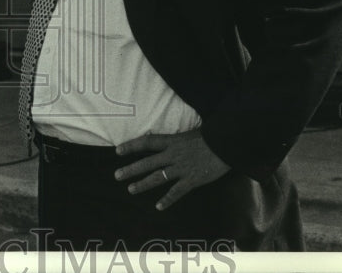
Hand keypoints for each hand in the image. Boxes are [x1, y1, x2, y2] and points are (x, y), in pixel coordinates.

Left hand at [114, 130, 229, 210]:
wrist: (225, 144)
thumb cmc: (209, 137)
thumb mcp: (188, 134)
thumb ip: (174, 141)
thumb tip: (162, 143)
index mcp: (171, 141)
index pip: (147, 142)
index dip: (132, 146)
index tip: (118, 150)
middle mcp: (173, 155)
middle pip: (147, 162)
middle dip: (131, 169)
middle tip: (117, 175)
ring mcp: (181, 168)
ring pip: (158, 178)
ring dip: (143, 184)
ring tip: (131, 190)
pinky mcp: (192, 180)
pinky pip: (177, 191)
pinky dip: (167, 199)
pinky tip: (158, 206)